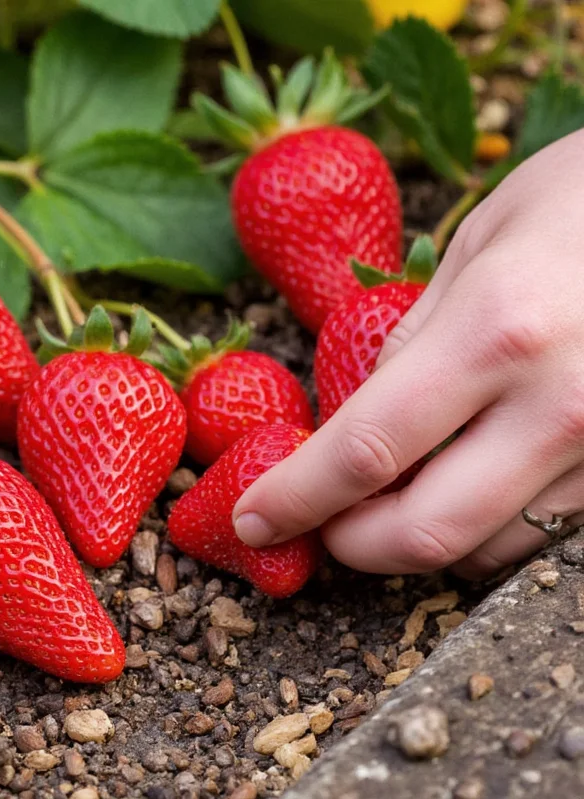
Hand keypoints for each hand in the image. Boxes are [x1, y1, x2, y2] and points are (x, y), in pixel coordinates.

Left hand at [233, 128, 583, 577]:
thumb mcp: (481, 241)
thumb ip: (414, 337)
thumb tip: (355, 418)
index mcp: (497, 332)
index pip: (365, 451)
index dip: (296, 497)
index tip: (254, 519)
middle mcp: (559, 406)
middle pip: (425, 531)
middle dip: (351, 546)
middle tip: (317, 529)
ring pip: (490, 548)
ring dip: (417, 543)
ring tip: (382, 507)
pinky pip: (546, 531)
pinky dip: (485, 528)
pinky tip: (461, 486)